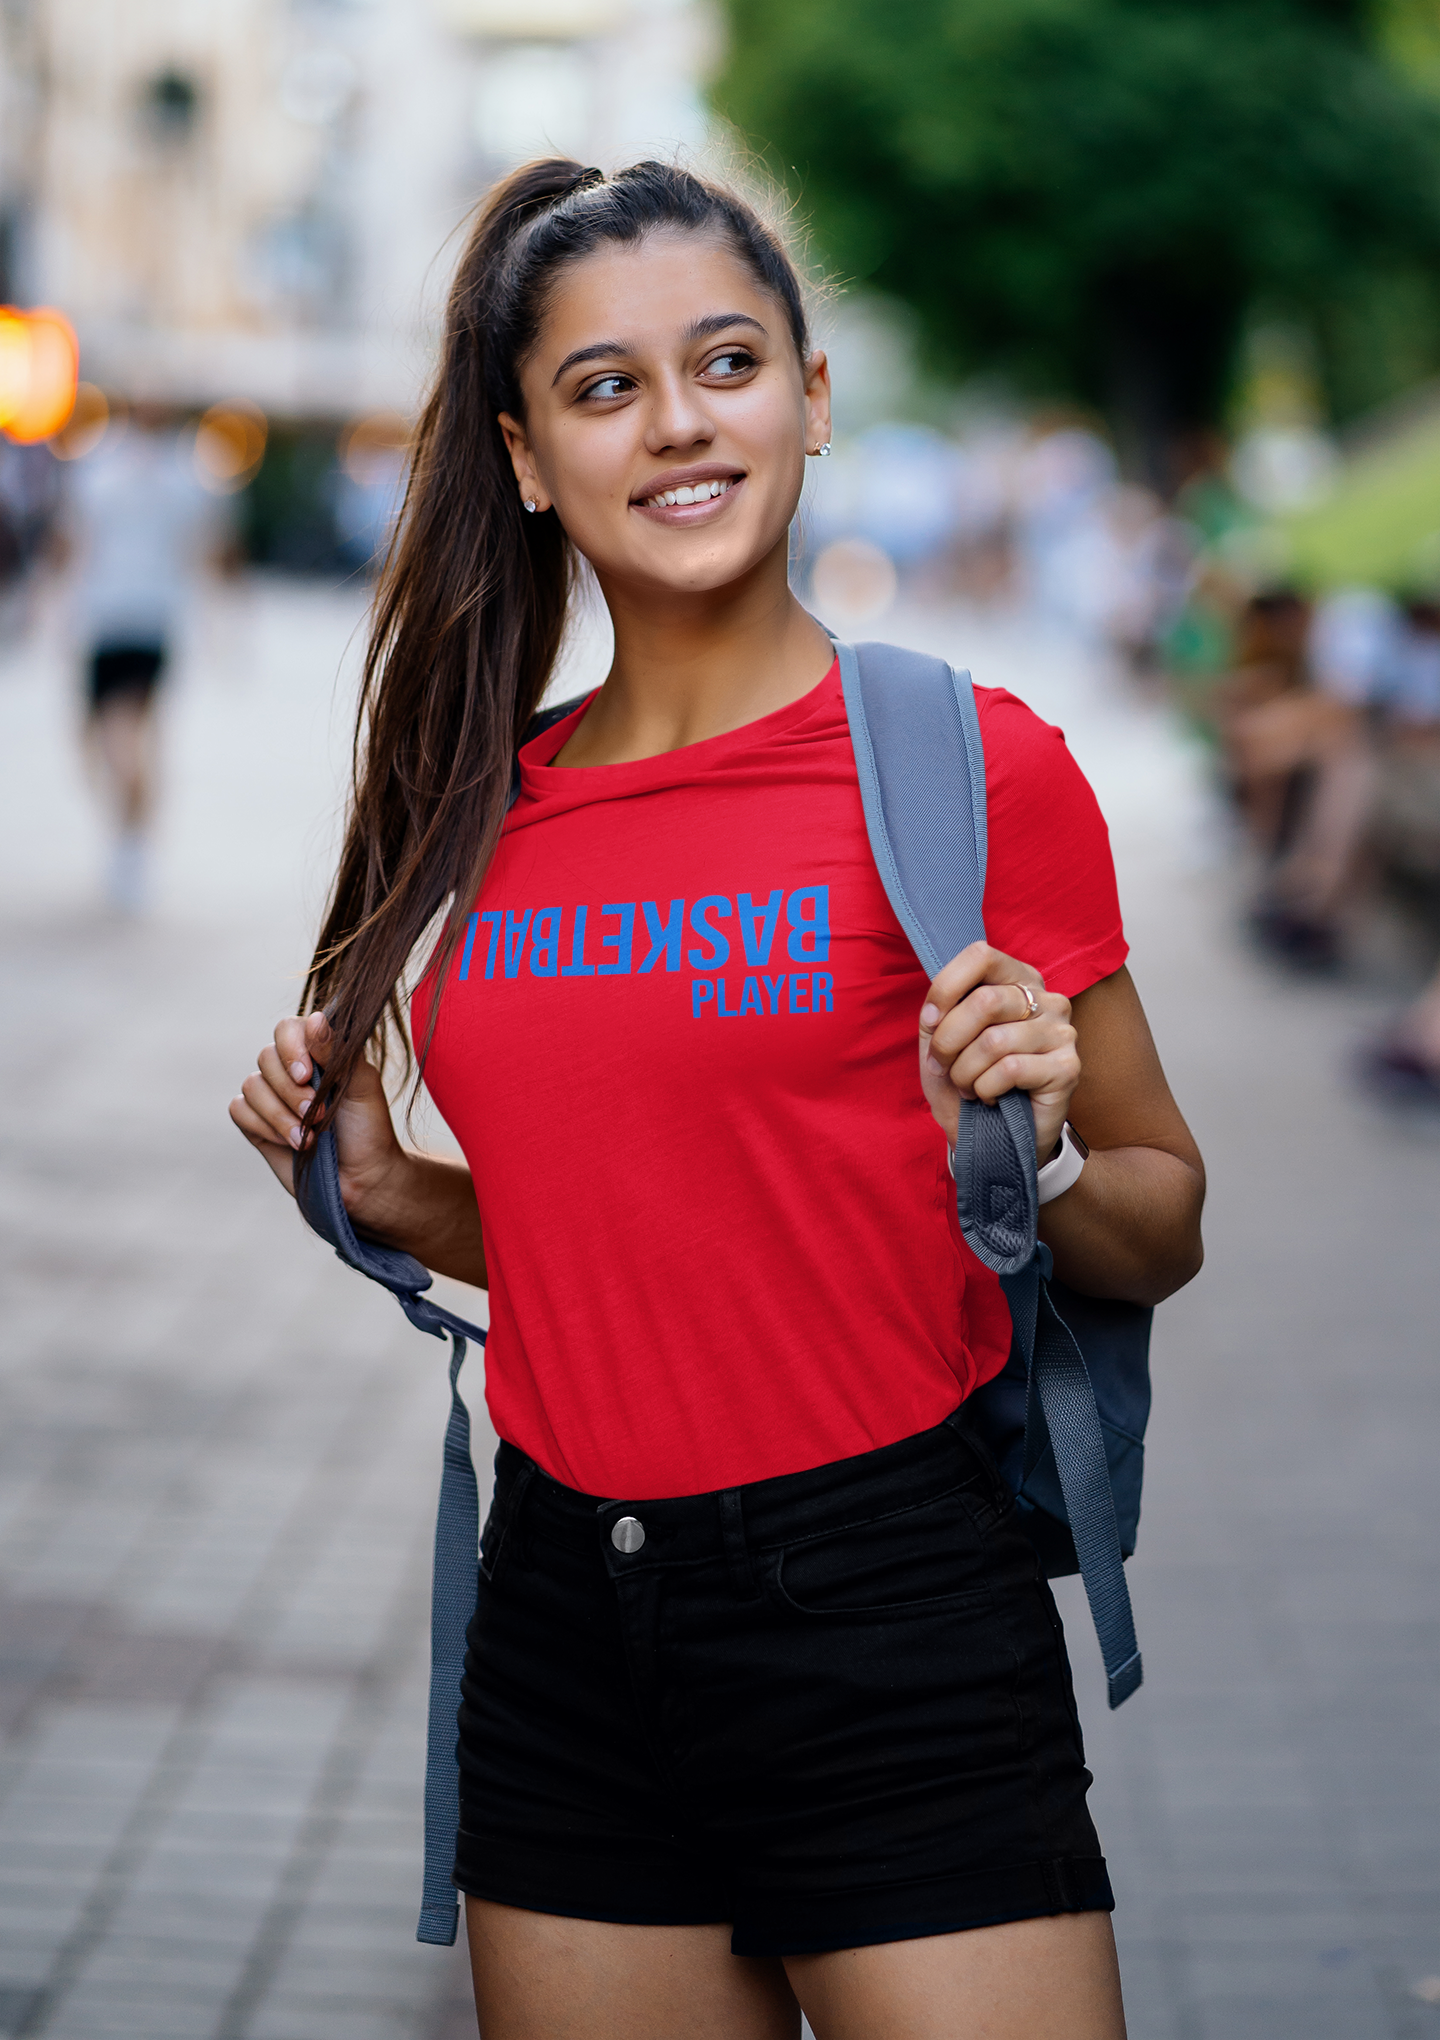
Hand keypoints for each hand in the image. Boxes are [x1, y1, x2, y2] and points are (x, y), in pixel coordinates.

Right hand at [228, 1012, 407, 1225]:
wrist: (362, 1179)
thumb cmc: (368, 1128)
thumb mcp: (363, 1086)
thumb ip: (338, 1052)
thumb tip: (314, 1018)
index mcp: (317, 1052)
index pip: (287, 1029)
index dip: (291, 1048)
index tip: (306, 1075)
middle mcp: (290, 1069)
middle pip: (266, 1057)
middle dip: (290, 1091)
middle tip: (319, 1116)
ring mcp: (271, 1096)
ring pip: (251, 1086)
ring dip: (280, 1115)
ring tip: (310, 1138)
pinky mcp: (257, 1123)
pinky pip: (240, 1110)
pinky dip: (264, 1127)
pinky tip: (292, 1144)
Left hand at [918, 942, 1079, 1161]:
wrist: (994, 1136)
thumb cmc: (969, 1080)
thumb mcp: (941, 1040)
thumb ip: (939, 1012)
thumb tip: (936, 1010)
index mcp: (1018, 980)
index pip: (981, 955)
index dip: (945, 988)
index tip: (930, 1022)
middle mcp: (1047, 999)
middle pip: (985, 1001)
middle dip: (948, 1041)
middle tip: (943, 1066)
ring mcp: (1062, 1032)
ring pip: (994, 1041)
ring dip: (965, 1072)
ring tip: (968, 1086)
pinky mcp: (1068, 1067)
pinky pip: (1010, 1069)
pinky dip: (986, 1089)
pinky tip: (991, 1097)